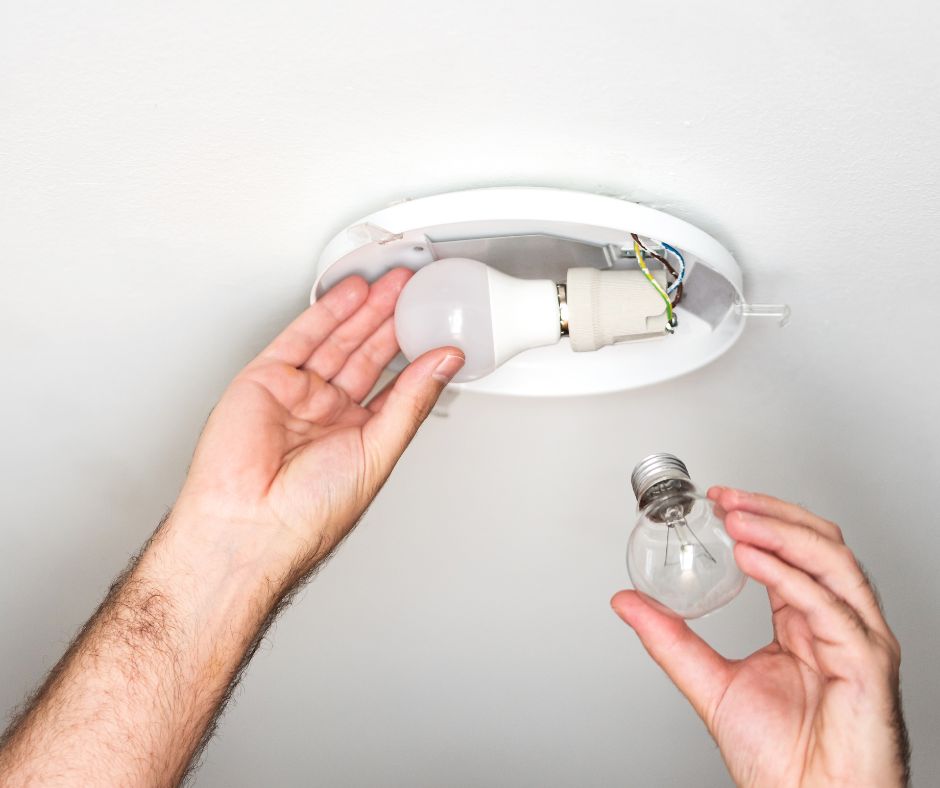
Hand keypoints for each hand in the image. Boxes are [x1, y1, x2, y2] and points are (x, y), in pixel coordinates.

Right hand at [175, 268, 463, 575]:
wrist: (251, 523)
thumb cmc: (309, 512)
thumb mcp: (378, 450)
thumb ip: (411, 400)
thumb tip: (445, 362)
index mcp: (357, 435)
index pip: (391, 383)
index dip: (413, 352)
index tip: (435, 325)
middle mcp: (327, 413)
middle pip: (365, 355)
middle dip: (390, 321)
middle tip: (415, 290)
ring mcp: (296, 395)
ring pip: (336, 340)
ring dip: (364, 309)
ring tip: (393, 283)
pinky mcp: (265, 379)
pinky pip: (300, 337)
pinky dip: (326, 311)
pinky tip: (352, 291)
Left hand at [611, 488, 908, 787]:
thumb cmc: (781, 759)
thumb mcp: (710, 683)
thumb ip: (670, 639)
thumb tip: (627, 602)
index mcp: (805, 622)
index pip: (791, 550)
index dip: (758, 517)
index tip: (717, 500)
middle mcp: (836, 622)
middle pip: (818, 543)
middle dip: (771, 512)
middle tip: (725, 499)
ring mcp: (857, 638)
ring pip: (832, 562)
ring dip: (781, 532)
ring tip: (737, 519)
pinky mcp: (868, 662)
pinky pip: (831, 607)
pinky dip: (791, 577)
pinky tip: (755, 560)